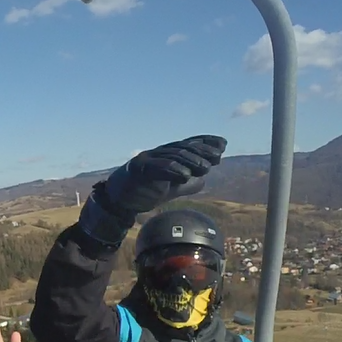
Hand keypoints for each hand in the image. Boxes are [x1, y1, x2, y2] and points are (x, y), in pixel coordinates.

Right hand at [79, 135, 226, 245]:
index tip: (222, 144)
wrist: (120, 199)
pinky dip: (172, 170)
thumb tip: (203, 180)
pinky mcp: (138, 168)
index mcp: (167, 155)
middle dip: (202, 152)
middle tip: (216, 158)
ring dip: (191, 161)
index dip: (205, 142)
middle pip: (183, 148)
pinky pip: (157, 167)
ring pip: (172, 156)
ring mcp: (148, 159)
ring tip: (206, 168)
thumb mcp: (171, 188)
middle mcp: (158, 153)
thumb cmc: (145, 190)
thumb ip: (187, 184)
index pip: (189, 143)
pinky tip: (185, 175)